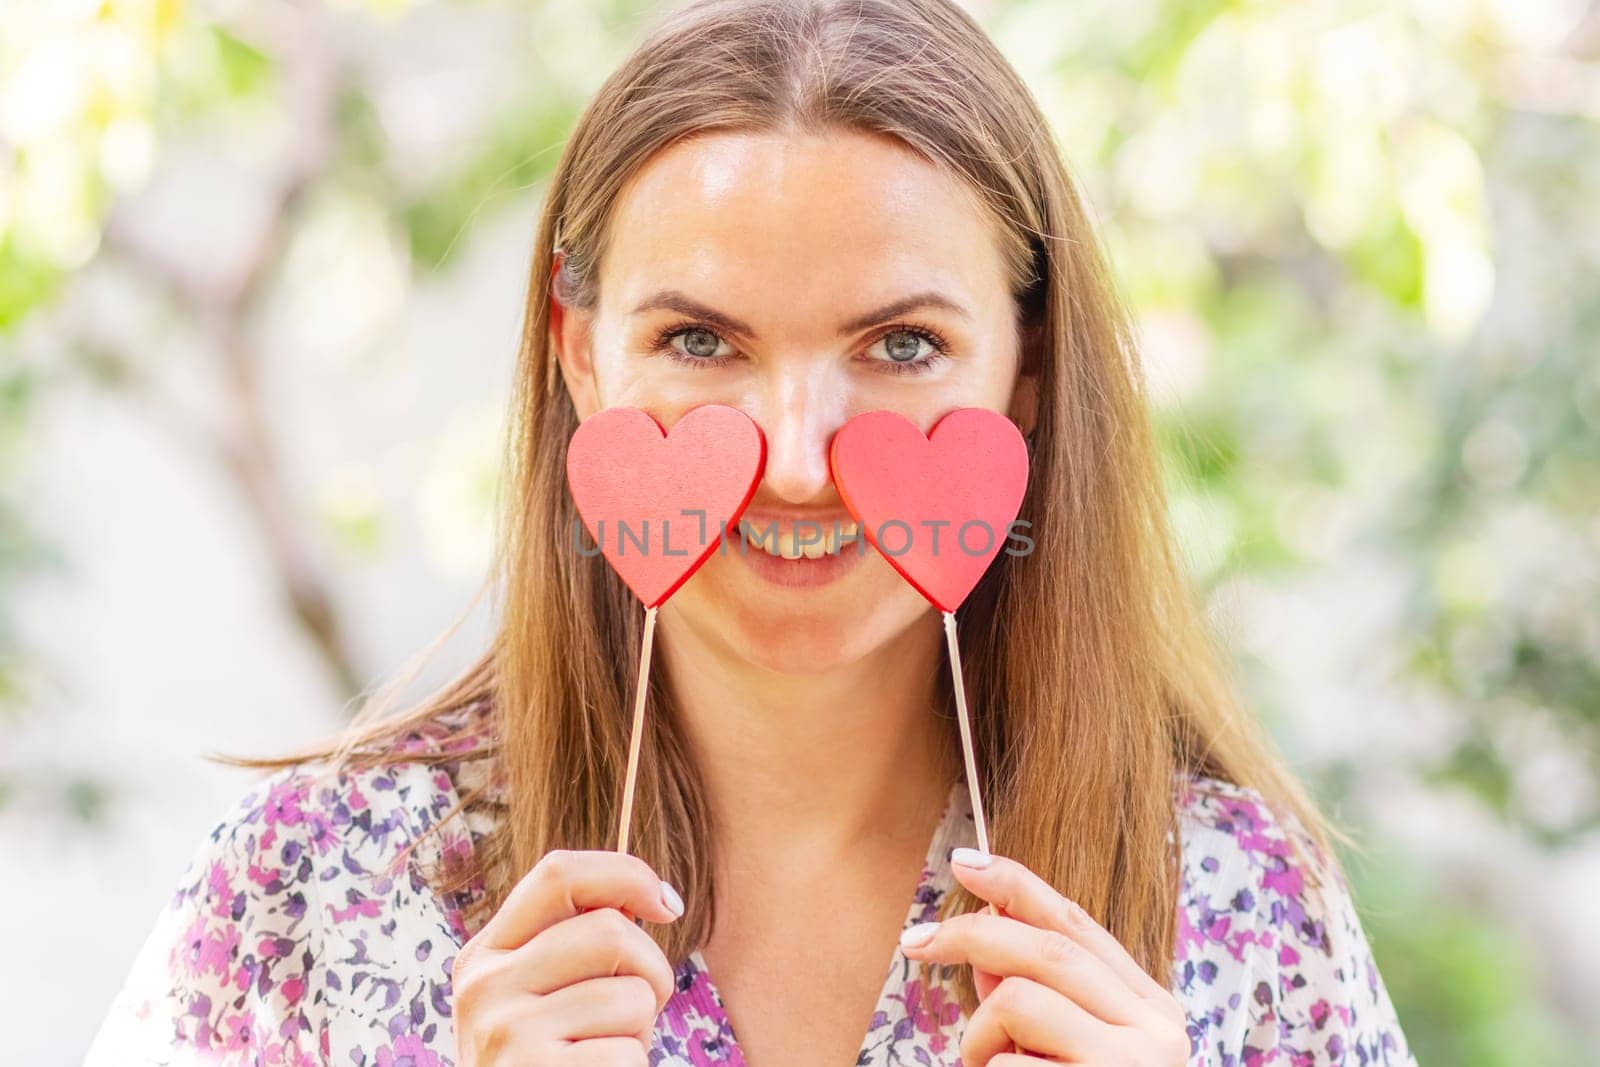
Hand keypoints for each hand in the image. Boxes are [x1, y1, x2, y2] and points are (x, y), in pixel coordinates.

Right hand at [451, 848, 684, 1064]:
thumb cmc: (553, 1060)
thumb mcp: (542, 994)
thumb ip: (576, 940)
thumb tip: (656, 897)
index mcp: (486, 954)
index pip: (559, 873)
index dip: (626, 874)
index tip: (667, 904)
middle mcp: (485, 987)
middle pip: (610, 931)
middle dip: (650, 969)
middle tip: (636, 1010)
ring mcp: (505, 1034)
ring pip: (631, 994)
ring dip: (641, 1028)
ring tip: (606, 1051)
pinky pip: (628, 1052)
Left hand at [898, 849, 1188, 1065]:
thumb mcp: (1065, 1047)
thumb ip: (1036, 991)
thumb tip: (985, 920)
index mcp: (1150, 1007)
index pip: (1077, 923)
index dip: (1017, 884)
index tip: (965, 859)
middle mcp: (1156, 1030)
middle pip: (1041, 949)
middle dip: (967, 936)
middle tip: (914, 943)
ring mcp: (1132, 1066)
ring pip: (1017, 1000)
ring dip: (979, 1036)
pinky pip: (1007, 1065)